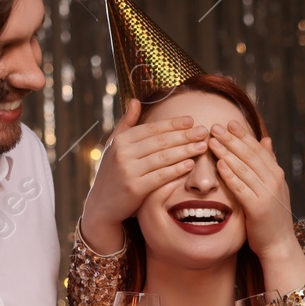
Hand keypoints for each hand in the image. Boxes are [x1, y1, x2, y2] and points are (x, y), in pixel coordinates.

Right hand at [79, 98, 208, 252]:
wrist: (101, 205)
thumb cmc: (112, 173)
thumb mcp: (114, 146)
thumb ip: (126, 123)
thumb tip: (135, 100)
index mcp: (120, 140)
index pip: (151, 128)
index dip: (172, 124)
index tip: (191, 120)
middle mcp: (123, 153)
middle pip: (160, 141)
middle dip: (185, 136)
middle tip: (203, 131)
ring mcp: (128, 171)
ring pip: (163, 157)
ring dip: (186, 150)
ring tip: (202, 146)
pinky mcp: (135, 188)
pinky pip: (161, 176)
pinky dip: (177, 170)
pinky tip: (191, 164)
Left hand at [208, 121, 304, 292]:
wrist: (279, 245)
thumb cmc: (272, 217)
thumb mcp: (273, 187)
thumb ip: (269, 164)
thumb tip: (267, 139)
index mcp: (276, 174)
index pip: (258, 149)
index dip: (243, 135)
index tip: (229, 122)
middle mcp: (274, 181)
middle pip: (250, 155)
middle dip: (232, 139)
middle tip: (216, 126)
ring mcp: (268, 194)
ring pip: (244, 168)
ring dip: (227, 152)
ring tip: (212, 140)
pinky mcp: (259, 208)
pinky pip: (242, 188)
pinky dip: (230, 175)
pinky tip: (219, 165)